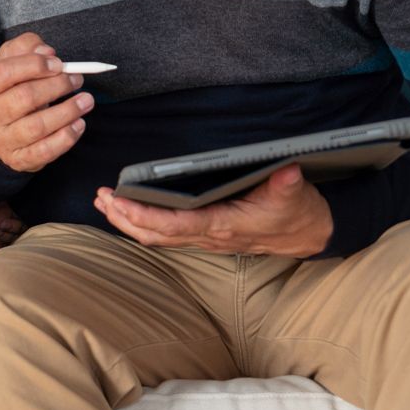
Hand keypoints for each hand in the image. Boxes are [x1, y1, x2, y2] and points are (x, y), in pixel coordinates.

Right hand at [0, 33, 92, 173]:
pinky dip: (67, 137)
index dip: (35, 65)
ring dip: (68, 111)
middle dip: (57, 86)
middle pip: (24, 98)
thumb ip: (25, 48)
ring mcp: (0, 142)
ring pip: (37, 126)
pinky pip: (45, 151)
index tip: (58, 64)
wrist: (0, 130)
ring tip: (86, 100)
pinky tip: (79, 123)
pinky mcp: (17, 160)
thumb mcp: (10, 62)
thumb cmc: (8, 91)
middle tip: (76, 79)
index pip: (5, 73)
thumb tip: (47, 52)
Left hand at [93, 164, 334, 258]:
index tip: (120, 202)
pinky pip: (166, 235)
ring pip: (157, 238)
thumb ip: (287, 183)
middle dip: (125, 218)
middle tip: (101, 198)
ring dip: (128, 222)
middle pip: (156, 235)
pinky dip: (142, 223)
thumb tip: (287, 170)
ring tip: (104, 203)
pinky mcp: (205, 235)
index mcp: (224, 225)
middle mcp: (209, 236)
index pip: (175, 224)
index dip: (145, 215)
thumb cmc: (297, 213)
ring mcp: (205, 239)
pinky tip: (128, 211)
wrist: (308, 235)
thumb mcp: (296, 195)